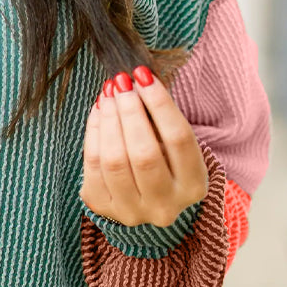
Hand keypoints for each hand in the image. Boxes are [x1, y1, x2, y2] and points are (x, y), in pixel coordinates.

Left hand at [80, 66, 208, 226]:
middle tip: (121, 82)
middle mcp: (164, 206)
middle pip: (144, 153)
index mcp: (193, 186)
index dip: (159, 103)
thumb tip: (136, 80)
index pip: (178, 139)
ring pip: (114, 160)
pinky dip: (94, 132)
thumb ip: (160, 117)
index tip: (143, 75)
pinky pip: (93, 165)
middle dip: (129, 111)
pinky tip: (99, 110)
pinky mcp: (102, 207)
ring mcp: (132, 211)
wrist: (145, 199)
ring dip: (109, 119)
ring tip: (109, 92)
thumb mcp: (173, 144)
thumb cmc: (164, 161)